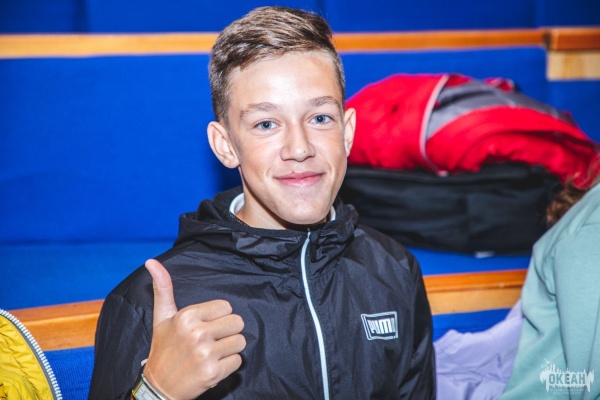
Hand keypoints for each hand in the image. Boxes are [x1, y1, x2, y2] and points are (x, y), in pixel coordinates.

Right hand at [142, 259, 245, 399]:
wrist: (158, 387)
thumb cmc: (163, 349)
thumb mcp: (162, 317)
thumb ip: (163, 288)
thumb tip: (151, 261)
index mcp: (186, 316)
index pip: (226, 306)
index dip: (218, 317)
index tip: (205, 326)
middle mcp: (197, 333)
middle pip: (237, 322)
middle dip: (227, 332)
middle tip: (211, 341)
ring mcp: (205, 354)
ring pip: (241, 341)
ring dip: (230, 349)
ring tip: (212, 353)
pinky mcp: (213, 373)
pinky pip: (238, 361)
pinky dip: (228, 365)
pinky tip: (212, 366)